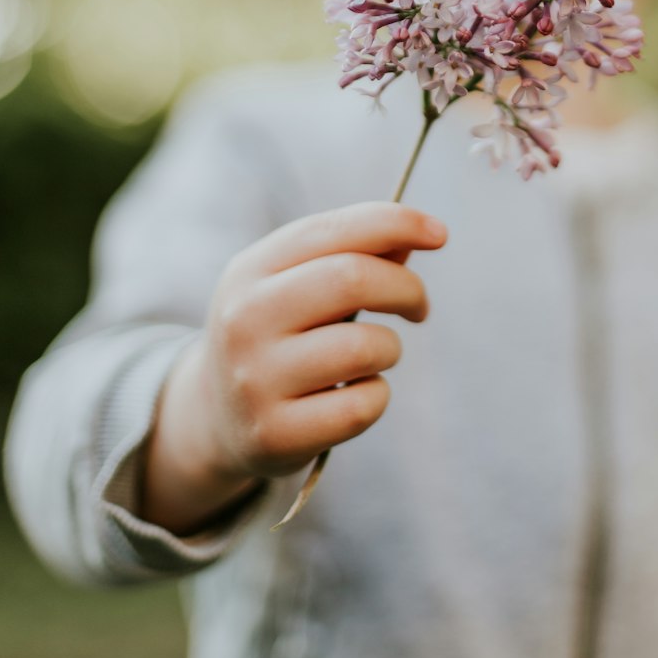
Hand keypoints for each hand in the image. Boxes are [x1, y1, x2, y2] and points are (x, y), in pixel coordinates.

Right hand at [140, 202, 446, 533]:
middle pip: (353, 278)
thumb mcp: (298, 284)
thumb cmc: (281, 335)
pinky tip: (355, 394)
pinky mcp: (275, 435)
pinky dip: (377, 396)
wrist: (217, 418)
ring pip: (365, 347)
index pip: (333, 230)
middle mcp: (245, 319)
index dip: (396, 223)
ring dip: (390, 348)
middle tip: (419, 307)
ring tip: (376, 355)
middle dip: (406, 288)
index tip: (440, 234)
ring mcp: (255, 380)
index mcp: (250, 269)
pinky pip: (363, 405)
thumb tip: (419, 235)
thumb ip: (354, 254)